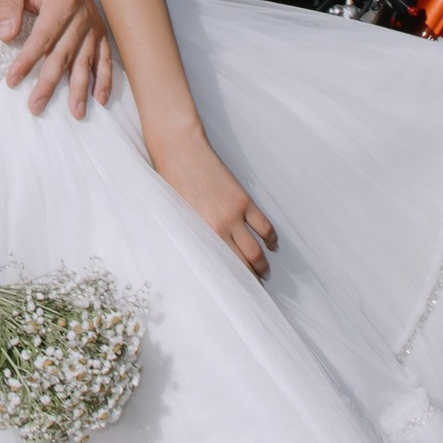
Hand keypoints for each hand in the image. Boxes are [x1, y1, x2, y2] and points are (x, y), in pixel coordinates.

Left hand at [0, 0, 113, 118]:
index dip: (26, 62)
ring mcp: (93, 24)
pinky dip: (105, 78)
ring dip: (81, 89)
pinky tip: (101, 99)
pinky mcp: (99, 29)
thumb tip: (6, 36)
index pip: (42, 39)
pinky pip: (104, 56)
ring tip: (76, 113)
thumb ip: (8, 6)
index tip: (11, 81)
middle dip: (50, 84)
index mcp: (61, 2)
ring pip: (86, 61)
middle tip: (36, 107)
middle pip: (64, 56)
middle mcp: (81, 16)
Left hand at [150, 127, 276, 278]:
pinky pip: (264, 225)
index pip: (221, 267)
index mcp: (200, 234)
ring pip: (256, 249)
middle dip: (250, 278)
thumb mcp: (177, 214)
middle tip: (254, 287)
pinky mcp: (243, 200)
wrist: (179, 150)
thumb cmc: (170, 180)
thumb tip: (202, 251)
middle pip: (243, 262)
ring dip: (262, 263)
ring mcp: (235, 214)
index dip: (231, 282)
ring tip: (264, 271)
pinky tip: (272, 244)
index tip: (235, 292)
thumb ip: (192, 233)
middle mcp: (219, 228)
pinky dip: (271, 237)